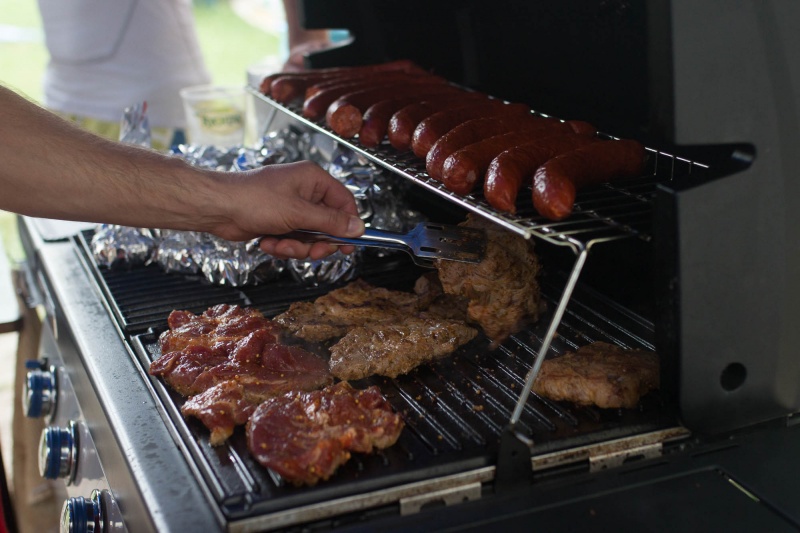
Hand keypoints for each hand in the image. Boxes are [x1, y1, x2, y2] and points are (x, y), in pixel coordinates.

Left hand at [207, 160, 363, 259]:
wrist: (219, 208)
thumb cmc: (254, 200)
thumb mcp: (299, 213)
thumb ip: (331, 222)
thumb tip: (358, 227)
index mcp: (313, 180)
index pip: (344, 202)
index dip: (348, 225)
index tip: (348, 245)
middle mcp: (305, 192)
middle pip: (327, 225)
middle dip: (316, 242)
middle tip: (311, 251)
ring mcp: (291, 208)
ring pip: (309, 237)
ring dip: (296, 247)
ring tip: (279, 244)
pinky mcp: (279, 222)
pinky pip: (293, 241)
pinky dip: (282, 246)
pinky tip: (267, 242)